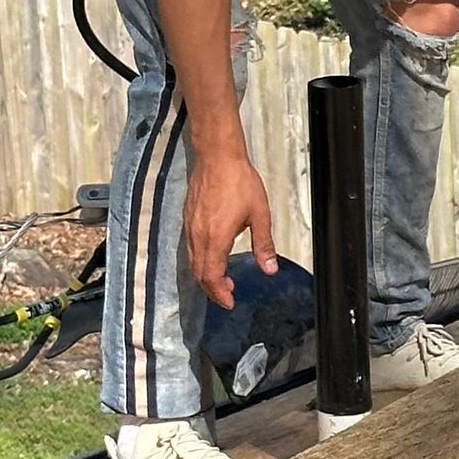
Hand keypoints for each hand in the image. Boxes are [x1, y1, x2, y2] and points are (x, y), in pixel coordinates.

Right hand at [185, 144, 277, 310]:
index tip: (230, 302)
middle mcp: (199, 236)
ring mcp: (190, 228)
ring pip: (193, 262)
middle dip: (213, 290)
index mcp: (216, 238)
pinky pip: (191, 249)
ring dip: (206, 276)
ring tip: (224, 280)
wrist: (217, 156)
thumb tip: (270, 270)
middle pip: (199, 274)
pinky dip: (201, 261)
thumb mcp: (260, 214)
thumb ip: (263, 244)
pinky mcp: (188, 219)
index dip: (220, 294)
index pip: (212, 276)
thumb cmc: (239, 182)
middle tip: (229, 295)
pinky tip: (215, 257)